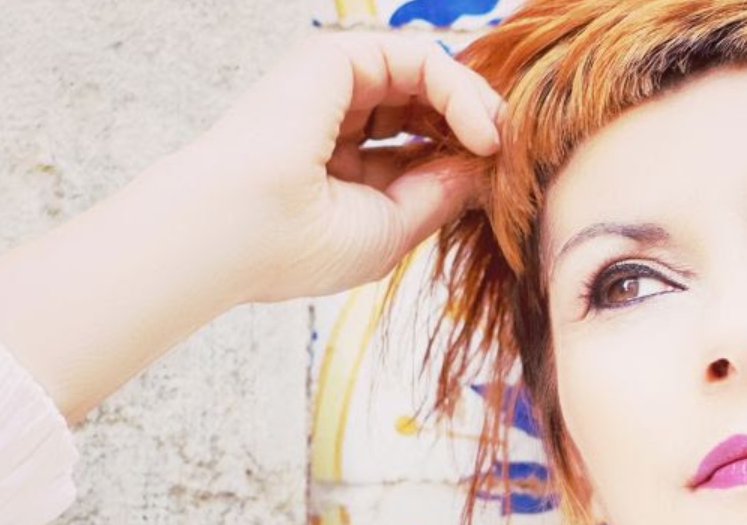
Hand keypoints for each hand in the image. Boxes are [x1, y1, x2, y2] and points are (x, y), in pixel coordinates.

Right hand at [0, 30, 502, 420]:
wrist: (233, 235)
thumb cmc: (295, 246)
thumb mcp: (390, 229)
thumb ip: (439, 194)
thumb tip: (484, 166)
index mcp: (343, 162)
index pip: (422, 146)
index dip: (466, 159)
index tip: (502, 185)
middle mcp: (339, 118)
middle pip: (430, 108)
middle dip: (477, 131)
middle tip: (512, 159)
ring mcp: (335, 85)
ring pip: (430, 79)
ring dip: (477, 109)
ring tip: (501, 146)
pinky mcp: (336, 57)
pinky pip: (421, 59)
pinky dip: (461, 89)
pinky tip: (483, 131)